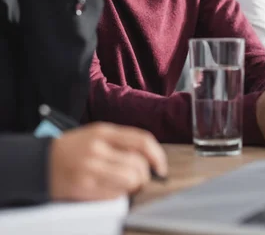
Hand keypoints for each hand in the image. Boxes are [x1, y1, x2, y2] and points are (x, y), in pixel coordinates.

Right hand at [50, 123, 167, 200]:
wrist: (39, 163)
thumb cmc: (72, 149)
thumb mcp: (96, 135)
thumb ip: (121, 143)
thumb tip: (149, 158)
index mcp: (103, 131)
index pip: (141, 140)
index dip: (157, 155)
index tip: (161, 167)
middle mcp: (98, 148)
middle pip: (138, 164)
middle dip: (145, 176)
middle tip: (140, 180)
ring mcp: (91, 168)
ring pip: (130, 181)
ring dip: (133, 187)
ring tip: (126, 186)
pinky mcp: (84, 187)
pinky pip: (114, 195)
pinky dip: (118, 195)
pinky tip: (110, 190)